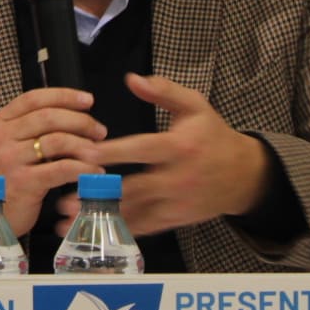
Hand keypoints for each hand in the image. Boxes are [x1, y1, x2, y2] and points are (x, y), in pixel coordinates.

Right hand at [0, 87, 107, 236]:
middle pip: (48, 117)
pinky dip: (83, 168)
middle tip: (99, 130)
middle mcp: (1, 137)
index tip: (88, 100)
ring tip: (98, 152)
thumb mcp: (10, 146)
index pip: (34, 98)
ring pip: (57, 140)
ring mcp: (10, 159)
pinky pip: (61, 169)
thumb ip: (32, 128)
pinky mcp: (23, 182)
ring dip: (84, 144)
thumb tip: (75, 114)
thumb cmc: (8, 178)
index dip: (64, 96)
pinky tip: (94, 171)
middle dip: (80, 121)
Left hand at [54, 72, 270, 236]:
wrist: (244, 175)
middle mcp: (177, 178)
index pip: (142, 149)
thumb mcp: (196, 106)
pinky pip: (145, 226)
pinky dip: (119, 229)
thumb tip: (132, 78)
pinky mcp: (175, 219)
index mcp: (179, 147)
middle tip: (65, 198)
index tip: (86, 153)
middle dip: (100, 193)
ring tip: (70, 220)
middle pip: (135, 188)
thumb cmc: (213, 136)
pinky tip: (94, 230)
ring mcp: (176, 202)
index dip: (114, 152)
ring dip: (103, 217)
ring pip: (136, 212)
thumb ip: (163, 91)